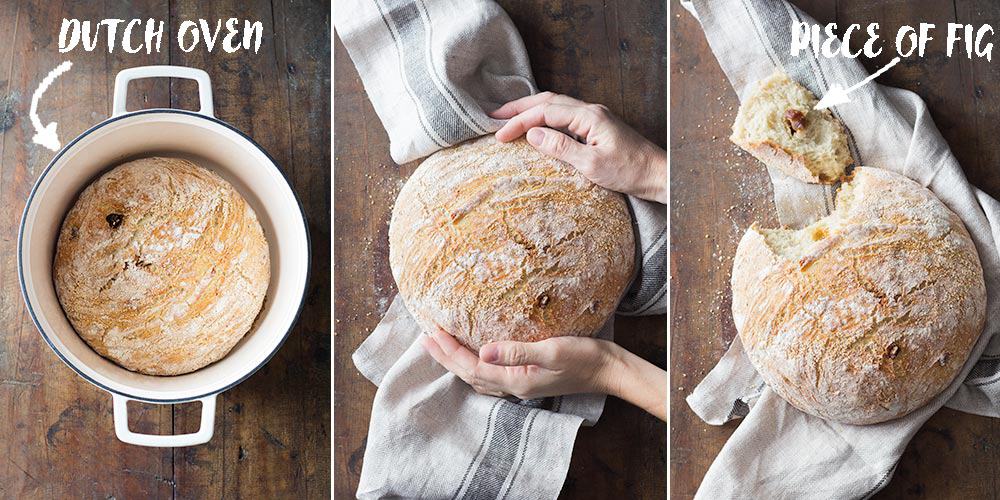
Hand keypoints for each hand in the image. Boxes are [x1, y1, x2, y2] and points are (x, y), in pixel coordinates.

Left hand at [420, 329, 666, 420]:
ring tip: (441, 345)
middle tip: (424, 338)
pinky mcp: (528, 379)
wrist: (608, 370)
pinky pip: (491, 375)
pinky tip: (474, 353)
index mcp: (516, 381)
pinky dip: (474, 365)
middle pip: (469, 374)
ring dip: (456, 362)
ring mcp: (521, 385)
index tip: (431, 333)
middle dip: (445, 357)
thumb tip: (482, 350)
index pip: (472, 366)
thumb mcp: (552, 350)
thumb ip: (517, 351)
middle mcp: (514, 387)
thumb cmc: (584, 357)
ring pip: (478, 377)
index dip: (448, 351)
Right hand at [490, 92, 666, 203]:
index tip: (499, 136)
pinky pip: (564, 116)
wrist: (658, 175)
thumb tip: (533, 134)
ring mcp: (594, 118)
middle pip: (548, 101)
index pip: (545, 112)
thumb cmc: (629, 172)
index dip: (519, 122)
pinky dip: (544, 118)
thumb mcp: (592, 165)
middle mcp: (591, 111)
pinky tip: (536, 127)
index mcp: (589, 116)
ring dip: (530, 110)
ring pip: (556, 106)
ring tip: (508, 118)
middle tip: (493, 116)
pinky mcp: (597, 128)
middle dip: (519, 107)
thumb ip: (561, 148)